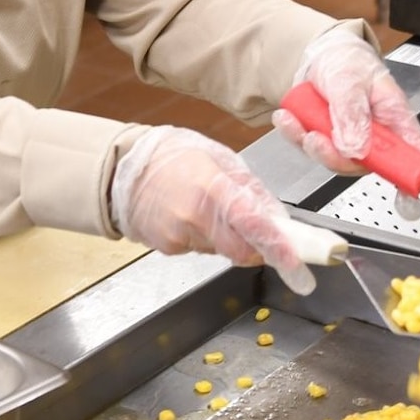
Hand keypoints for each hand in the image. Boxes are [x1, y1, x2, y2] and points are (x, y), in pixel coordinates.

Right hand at [111, 126, 317, 295]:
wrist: (123, 169)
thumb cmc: (172, 156)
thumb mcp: (219, 158)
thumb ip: (250, 189)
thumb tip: (278, 218)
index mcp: (210, 188)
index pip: (252, 225)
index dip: (278, 247)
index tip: (297, 264)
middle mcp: (194, 217)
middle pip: (241, 250)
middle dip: (258, 246)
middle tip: (266, 234)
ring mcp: (179, 236)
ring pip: (222, 250)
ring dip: (230, 237)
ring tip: (212, 209)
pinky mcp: (169, 248)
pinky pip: (201, 248)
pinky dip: (207, 237)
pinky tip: (193, 216)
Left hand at [272, 30, 419, 179]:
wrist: (322, 57)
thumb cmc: (348, 63)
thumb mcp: (350, 80)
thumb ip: (352, 113)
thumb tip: (356, 148)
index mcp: (394, 118)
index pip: (412, 153)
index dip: (411, 177)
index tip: (405, 197)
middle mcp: (377, 136)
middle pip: (364, 165)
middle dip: (335, 156)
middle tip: (317, 138)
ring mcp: (353, 143)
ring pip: (334, 161)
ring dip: (312, 144)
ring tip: (300, 120)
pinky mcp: (330, 144)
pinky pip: (312, 150)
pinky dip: (296, 136)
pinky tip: (288, 119)